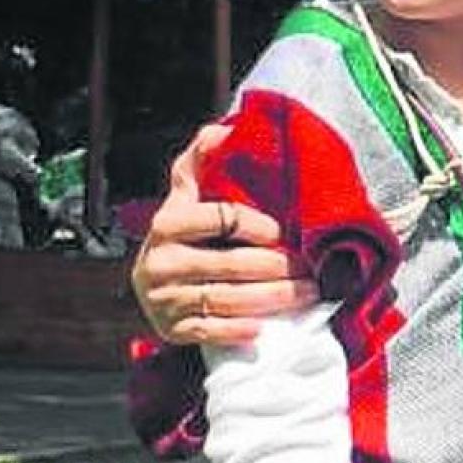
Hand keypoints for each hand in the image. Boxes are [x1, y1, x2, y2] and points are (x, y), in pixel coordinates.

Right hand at [130, 125, 316, 345]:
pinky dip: (238, 330)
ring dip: (273, 299)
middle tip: (311, 269)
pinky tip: (265, 326)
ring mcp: (163, 299)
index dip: (256, 224)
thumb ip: (200, 163)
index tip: (284, 230)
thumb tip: (222, 130)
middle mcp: (159, 262)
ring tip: (307, 293)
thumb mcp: (186, 197)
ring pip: (226, 299)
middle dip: (279, 268)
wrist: (151, 287)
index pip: (219, 218)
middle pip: (230, 264)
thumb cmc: (183, 236)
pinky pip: (209, 332)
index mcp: (167, 223)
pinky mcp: (170, 329)